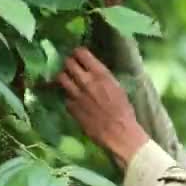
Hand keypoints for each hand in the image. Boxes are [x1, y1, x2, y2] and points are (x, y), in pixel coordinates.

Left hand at [57, 47, 148, 168]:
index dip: (77, 52)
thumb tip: (94, 71)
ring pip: (61, 78)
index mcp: (101, 75)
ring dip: (63, 77)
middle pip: (68, 63)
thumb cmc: (124, 111)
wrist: (118, 133)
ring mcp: (76, 94)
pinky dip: (67, 96)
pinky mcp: (71, 107)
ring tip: (66, 79)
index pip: (82, 54)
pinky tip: (72, 99)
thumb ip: (103, 78)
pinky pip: (64, 96)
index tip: (77, 53)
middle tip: (70, 65)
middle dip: (68, 62)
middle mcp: (86, 82)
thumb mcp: (117, 88)